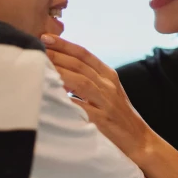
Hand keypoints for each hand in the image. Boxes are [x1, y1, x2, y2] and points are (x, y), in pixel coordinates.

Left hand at [41, 33, 152, 164]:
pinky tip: (54, 96)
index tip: (46, 37)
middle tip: (36, 46)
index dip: (65, 44)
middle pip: (80, 65)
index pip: (85, 54)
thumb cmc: (118, 116)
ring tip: (41, 65)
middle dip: (57, 54)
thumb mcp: (107, 92)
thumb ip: (89, 79)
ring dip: (60, 72)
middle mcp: (109, 86)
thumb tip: (60, 68)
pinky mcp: (104, 120)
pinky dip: (69, 101)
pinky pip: (84, 108)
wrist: (140, 140)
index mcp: (109, 76)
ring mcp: (107, 103)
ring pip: (81, 82)